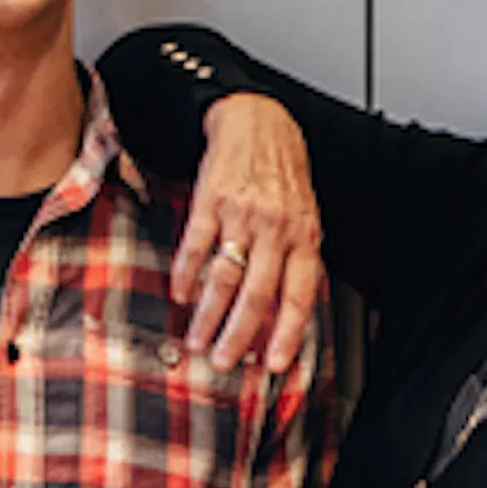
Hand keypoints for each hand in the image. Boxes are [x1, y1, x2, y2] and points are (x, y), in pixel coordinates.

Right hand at [169, 97, 324, 372]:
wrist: (259, 122)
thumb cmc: (284, 177)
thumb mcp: (305, 218)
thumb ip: (297, 261)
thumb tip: (287, 314)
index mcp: (305, 238)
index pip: (298, 296)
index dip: (286, 334)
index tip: (273, 364)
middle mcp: (276, 230)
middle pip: (257, 295)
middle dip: (238, 336)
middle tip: (224, 362)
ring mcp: (243, 216)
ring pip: (225, 278)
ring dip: (208, 316)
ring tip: (197, 341)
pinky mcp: (211, 201)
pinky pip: (196, 247)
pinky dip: (186, 276)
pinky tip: (181, 295)